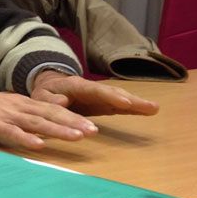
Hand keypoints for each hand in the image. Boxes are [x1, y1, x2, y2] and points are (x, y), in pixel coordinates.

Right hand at [0, 83, 99, 149]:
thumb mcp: (2, 109)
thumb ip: (22, 116)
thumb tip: (44, 124)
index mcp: (18, 103)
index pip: (50, 110)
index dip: (71, 117)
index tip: (90, 126)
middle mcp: (15, 106)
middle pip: (48, 114)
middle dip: (72, 122)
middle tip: (93, 130)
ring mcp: (3, 114)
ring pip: (35, 122)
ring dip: (57, 130)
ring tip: (76, 137)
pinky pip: (10, 132)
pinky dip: (25, 138)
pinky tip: (39, 144)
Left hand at [30, 71, 159, 116]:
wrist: (50, 87)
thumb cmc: (45, 93)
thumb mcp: (42, 96)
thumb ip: (50, 100)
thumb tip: (61, 102)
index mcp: (77, 86)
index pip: (96, 90)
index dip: (111, 97)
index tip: (125, 103)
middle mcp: (92, 89)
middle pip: (114, 93)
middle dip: (132, 100)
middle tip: (151, 107)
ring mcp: (100, 96)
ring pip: (121, 98)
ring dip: (137, 104)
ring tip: (154, 109)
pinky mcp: (104, 104)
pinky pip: (121, 106)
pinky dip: (134, 109)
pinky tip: (149, 111)